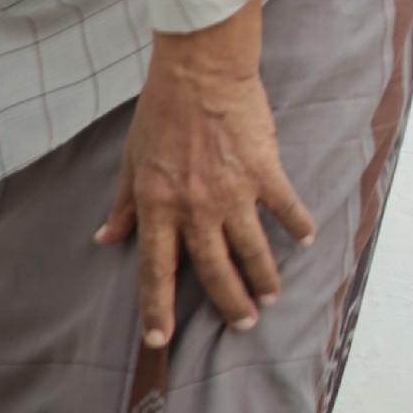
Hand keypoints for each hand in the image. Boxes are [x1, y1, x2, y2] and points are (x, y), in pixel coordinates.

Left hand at [93, 0, 315, 348]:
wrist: (201, 73)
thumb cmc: (161, 112)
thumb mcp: (132, 161)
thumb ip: (123, 205)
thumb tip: (106, 239)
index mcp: (158, 208)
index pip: (155, 271)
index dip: (156, 309)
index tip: (159, 340)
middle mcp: (196, 209)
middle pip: (214, 270)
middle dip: (229, 303)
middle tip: (244, 324)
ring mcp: (233, 192)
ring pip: (252, 249)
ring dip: (264, 278)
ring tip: (272, 297)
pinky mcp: (264, 172)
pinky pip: (285, 207)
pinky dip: (297, 225)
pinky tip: (306, 239)